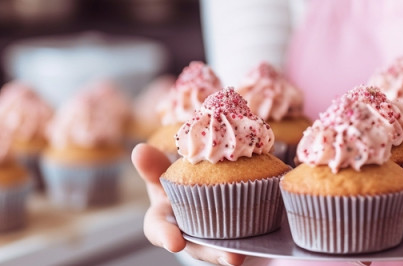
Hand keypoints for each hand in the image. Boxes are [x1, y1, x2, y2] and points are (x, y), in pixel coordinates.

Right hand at [131, 143, 246, 265]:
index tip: (174, 243)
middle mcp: (185, 235)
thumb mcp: (162, 175)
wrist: (197, 191)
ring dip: (229, 253)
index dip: (165, 236)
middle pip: (197, 247)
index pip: (158, 230)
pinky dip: (247, 242)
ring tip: (239, 257)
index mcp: (164, 220)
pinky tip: (260, 242)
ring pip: (218, 250)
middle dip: (211, 253)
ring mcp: (208, 240)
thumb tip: (139, 150)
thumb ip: (152, 166)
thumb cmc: (176, 185)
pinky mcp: (229, 237)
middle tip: (230, 257)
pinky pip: (238, 242)